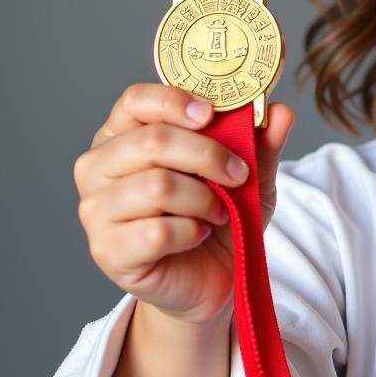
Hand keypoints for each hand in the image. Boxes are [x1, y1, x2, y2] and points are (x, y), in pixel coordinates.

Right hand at [74, 83, 294, 325]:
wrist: (214, 276)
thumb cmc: (220, 217)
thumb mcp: (250, 175)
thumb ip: (260, 142)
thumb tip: (280, 111)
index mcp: (124, 134)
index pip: (136, 101)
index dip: (174, 101)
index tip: (211, 114)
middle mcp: (99, 167)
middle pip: (151, 141)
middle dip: (208, 155)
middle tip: (239, 174)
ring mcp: (96, 209)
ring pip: (157, 186)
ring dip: (204, 200)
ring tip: (218, 212)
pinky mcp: (107, 250)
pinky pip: (157, 231)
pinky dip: (191, 232)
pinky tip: (198, 236)